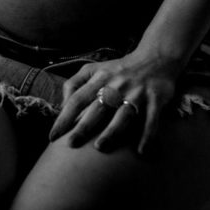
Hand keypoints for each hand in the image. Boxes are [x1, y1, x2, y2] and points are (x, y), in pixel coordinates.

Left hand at [48, 52, 179, 153]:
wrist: (155, 58)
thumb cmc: (119, 69)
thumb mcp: (94, 68)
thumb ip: (75, 82)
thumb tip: (62, 106)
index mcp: (100, 78)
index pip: (77, 98)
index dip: (64, 117)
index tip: (53, 136)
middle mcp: (117, 86)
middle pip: (97, 108)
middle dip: (84, 126)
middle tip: (71, 144)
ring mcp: (137, 93)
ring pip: (122, 115)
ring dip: (111, 131)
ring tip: (99, 147)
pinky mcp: (155, 99)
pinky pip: (151, 119)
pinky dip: (147, 135)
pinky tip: (141, 151)